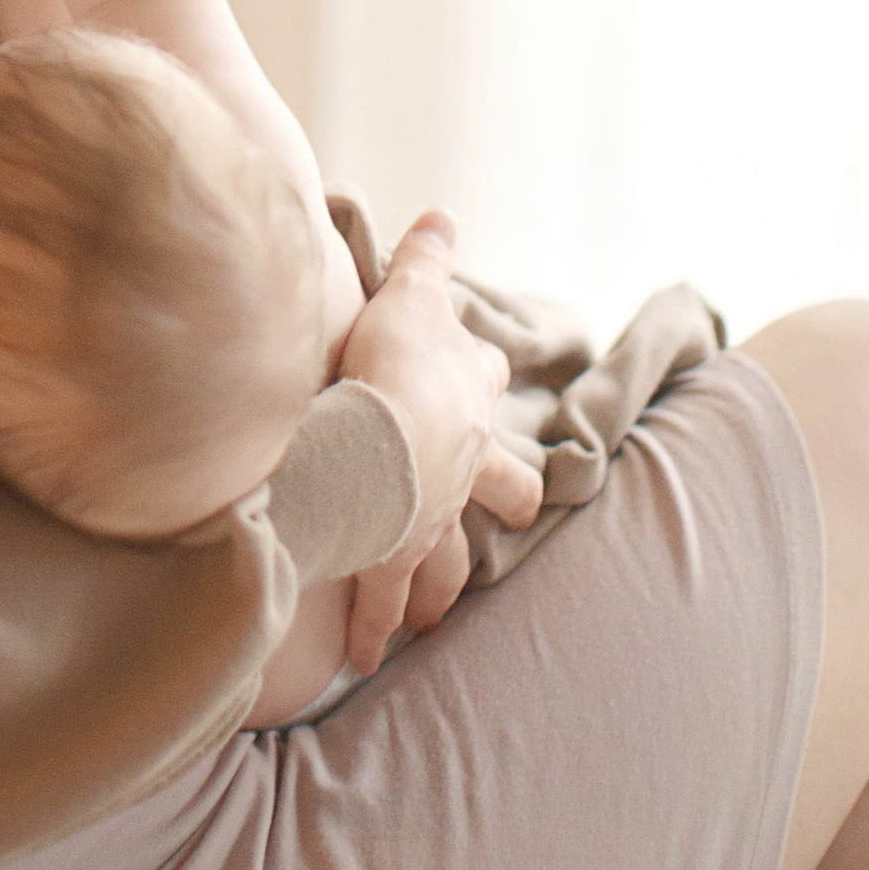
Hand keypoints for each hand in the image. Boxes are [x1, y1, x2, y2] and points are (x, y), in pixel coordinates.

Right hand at [334, 208, 541, 672]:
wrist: (384, 426)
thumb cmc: (398, 357)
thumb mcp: (414, 291)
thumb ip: (426, 254)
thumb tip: (444, 212)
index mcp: (470, 396)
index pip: (487, 379)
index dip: (481, 379)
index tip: (477, 388)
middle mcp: (466, 463)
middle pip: (506, 489)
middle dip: (504, 501)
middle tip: (489, 513)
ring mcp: (435, 515)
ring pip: (451, 561)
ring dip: (438, 587)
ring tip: (427, 615)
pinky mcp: (395, 556)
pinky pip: (384, 601)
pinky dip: (374, 629)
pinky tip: (362, 657)